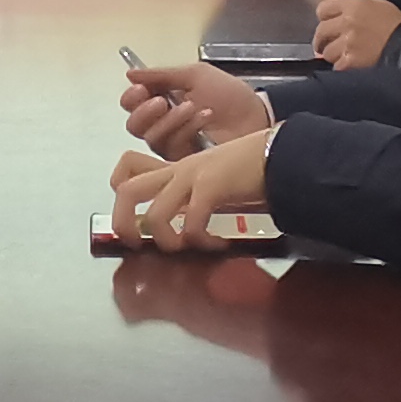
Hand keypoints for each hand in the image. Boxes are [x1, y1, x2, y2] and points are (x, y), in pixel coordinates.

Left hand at [106, 128, 276, 248]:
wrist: (281, 153)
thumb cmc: (250, 172)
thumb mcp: (212, 184)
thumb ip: (193, 200)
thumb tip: (181, 232)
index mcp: (175, 168)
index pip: (128, 169)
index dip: (119, 197)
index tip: (134, 223)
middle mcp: (177, 170)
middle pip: (127, 191)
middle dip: (124, 224)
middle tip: (140, 246)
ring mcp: (193, 176)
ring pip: (156, 214)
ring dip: (167, 241)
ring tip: (187, 248)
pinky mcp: (212, 186)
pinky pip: (192, 223)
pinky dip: (200, 241)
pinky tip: (217, 243)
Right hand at [119, 61, 263, 156]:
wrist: (256, 115)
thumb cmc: (229, 95)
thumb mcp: (196, 75)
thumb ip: (162, 75)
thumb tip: (130, 74)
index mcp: (161, 101)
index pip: (131, 104)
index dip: (132, 98)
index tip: (142, 89)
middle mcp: (162, 125)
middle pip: (134, 126)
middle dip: (144, 112)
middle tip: (162, 102)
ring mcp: (174, 145)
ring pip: (153, 138)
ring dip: (170, 120)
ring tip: (192, 106)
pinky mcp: (185, 162)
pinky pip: (173, 148)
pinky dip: (187, 129)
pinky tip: (204, 117)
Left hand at [313, 0, 400, 68]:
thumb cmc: (394, 24)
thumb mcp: (372, 3)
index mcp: (353, 5)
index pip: (322, 9)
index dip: (325, 18)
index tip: (330, 24)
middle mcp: (348, 22)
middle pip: (321, 31)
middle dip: (324, 39)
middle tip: (332, 43)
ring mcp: (349, 42)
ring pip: (327, 51)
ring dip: (334, 55)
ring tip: (347, 54)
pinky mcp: (352, 61)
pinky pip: (336, 66)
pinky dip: (342, 68)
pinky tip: (352, 65)